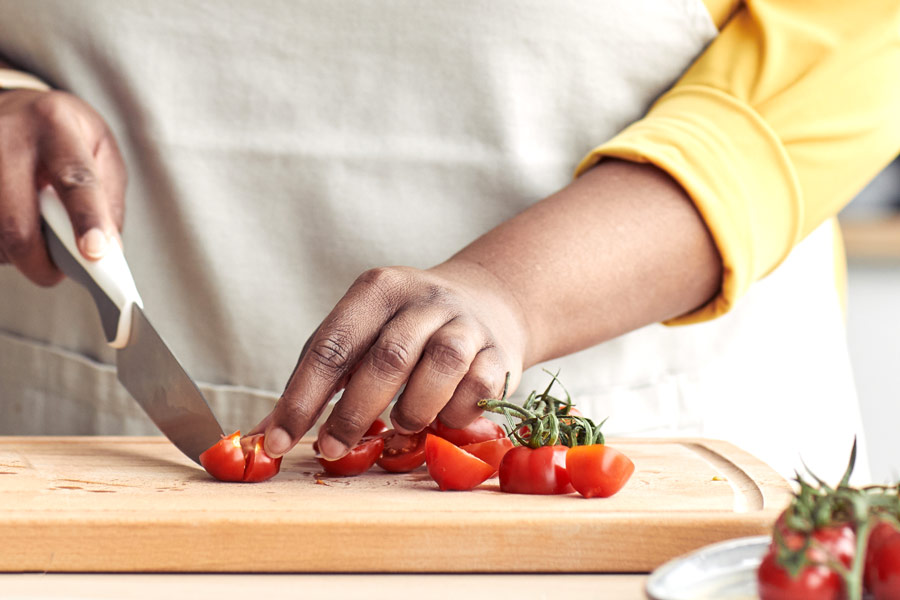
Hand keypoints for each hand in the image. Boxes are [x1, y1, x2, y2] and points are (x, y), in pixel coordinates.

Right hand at [0, 89, 125, 284]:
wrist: (15, 105)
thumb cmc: (65, 134)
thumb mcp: (100, 151)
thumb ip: (108, 200)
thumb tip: (106, 254)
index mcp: (55, 124)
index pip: (74, 179)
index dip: (86, 219)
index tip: (95, 253)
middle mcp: (5, 136)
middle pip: (16, 221)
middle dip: (38, 262)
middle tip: (54, 274)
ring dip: (14, 254)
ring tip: (32, 242)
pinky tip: (9, 233)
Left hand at [254, 260, 528, 458]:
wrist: (487, 302)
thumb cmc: (404, 329)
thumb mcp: (359, 336)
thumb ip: (316, 381)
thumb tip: (263, 439)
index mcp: (377, 289)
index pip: (332, 345)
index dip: (302, 398)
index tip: (279, 443)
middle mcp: (423, 298)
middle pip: (387, 358)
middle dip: (354, 413)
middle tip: (333, 449)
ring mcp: (466, 322)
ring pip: (442, 366)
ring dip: (415, 410)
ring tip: (400, 427)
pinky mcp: (500, 350)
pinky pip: (479, 388)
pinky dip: (455, 414)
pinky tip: (441, 420)